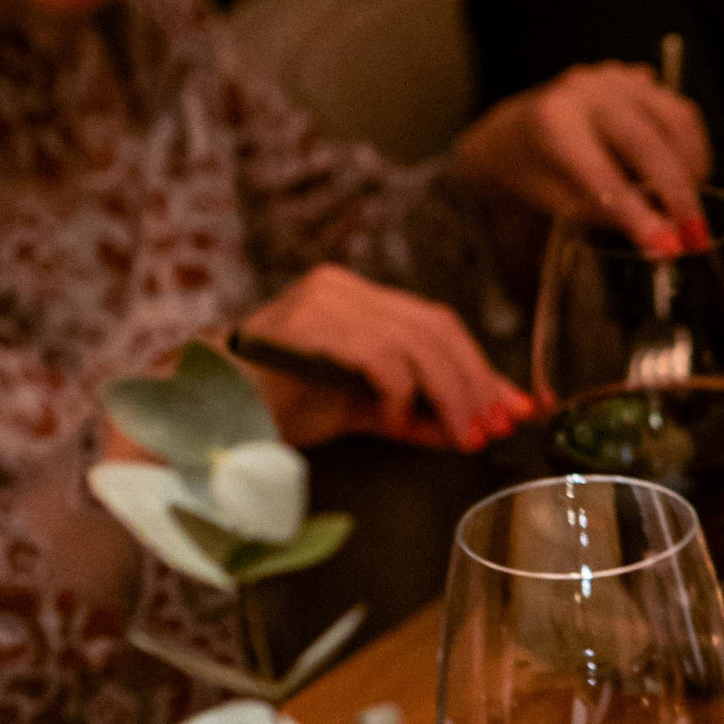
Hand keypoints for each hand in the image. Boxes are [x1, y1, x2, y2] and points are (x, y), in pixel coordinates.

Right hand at [237, 263, 532, 451]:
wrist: (207, 413)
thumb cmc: (278, 407)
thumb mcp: (361, 408)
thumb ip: (415, 412)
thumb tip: (473, 428)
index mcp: (358, 298)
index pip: (438, 325)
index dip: (482, 368)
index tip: (516, 408)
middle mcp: (345, 289)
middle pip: (438, 328)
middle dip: (475, 382)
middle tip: (493, 428)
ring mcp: (326, 301)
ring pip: (417, 341)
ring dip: (450, 394)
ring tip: (462, 434)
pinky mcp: (309, 325)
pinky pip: (379, 357)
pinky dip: (399, 393)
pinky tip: (395, 419)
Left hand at [451, 64, 711, 255]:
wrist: (520, 130)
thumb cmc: (537, 172)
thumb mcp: (560, 203)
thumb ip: (609, 215)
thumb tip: (666, 238)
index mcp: (552, 121)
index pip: (602, 172)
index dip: (637, 212)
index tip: (668, 247)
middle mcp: (586, 90)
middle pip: (646, 140)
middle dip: (677, 193)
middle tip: (696, 236)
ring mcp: (616, 78)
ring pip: (676, 120)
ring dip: (691, 168)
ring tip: (688, 207)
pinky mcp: (639, 78)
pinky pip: (680, 113)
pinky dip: (692, 149)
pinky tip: (685, 176)